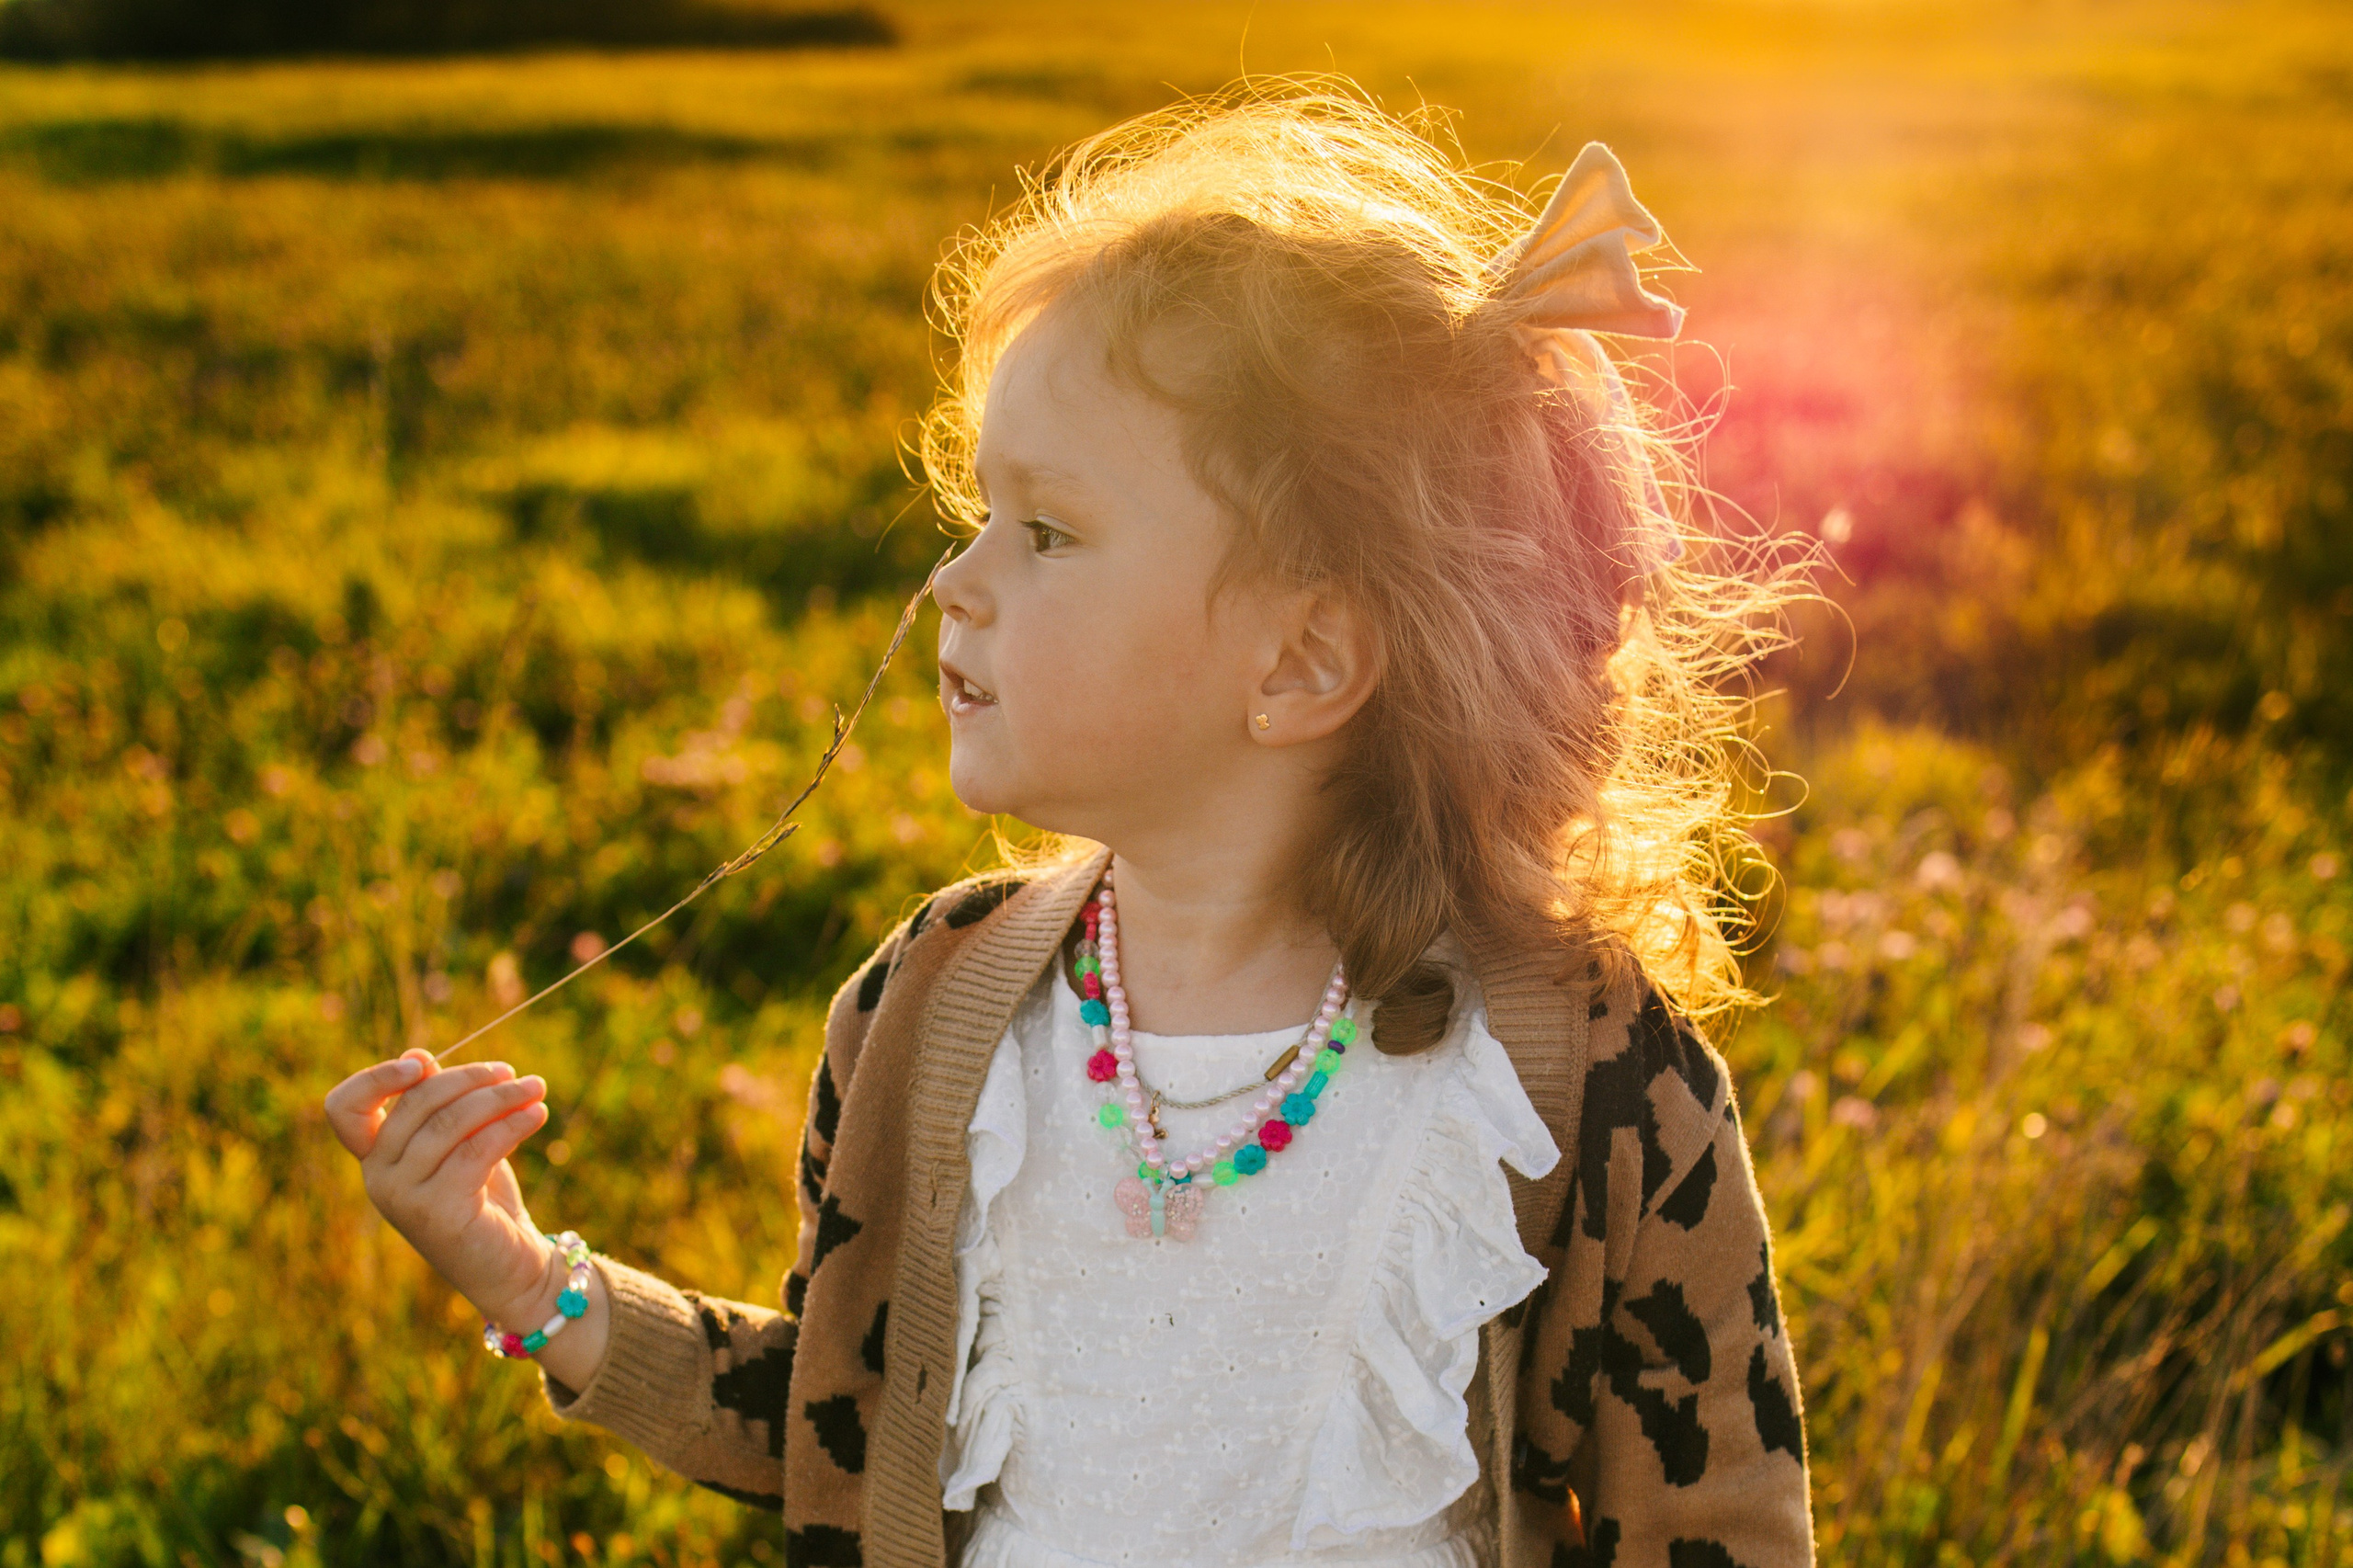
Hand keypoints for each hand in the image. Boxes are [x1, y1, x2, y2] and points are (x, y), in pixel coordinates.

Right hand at [324, 1048, 553, 1325]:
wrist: (512, 1266)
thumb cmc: (484, 1197)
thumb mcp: (460, 1142)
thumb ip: (439, 1106)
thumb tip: (419, 1057)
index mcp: (376, 1156)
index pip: (344, 1108)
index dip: (375, 1077)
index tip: (423, 1061)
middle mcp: (379, 1177)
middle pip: (414, 1103)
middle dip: (469, 1079)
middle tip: (514, 1074)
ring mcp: (403, 1198)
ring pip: (449, 1123)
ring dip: (500, 1098)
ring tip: (536, 1088)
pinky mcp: (437, 1213)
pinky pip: (476, 1150)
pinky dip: (511, 1125)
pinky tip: (538, 1114)